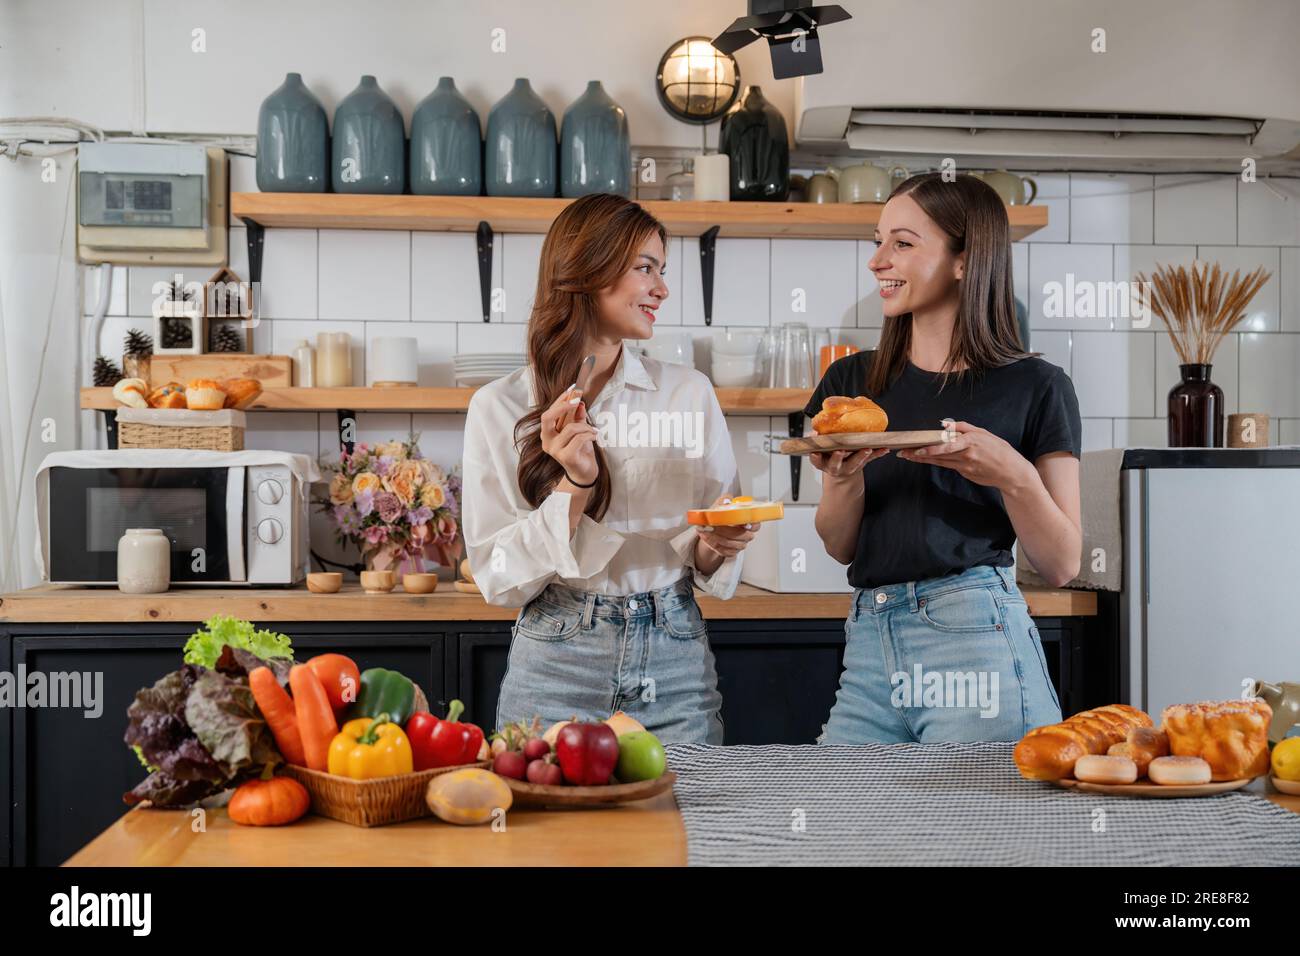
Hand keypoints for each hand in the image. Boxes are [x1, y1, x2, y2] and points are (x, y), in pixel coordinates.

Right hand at [540, 385, 597, 484]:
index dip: (560, 399)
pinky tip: (595, 435)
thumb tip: (579, 401)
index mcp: (547, 433)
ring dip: (585, 426)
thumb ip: (577, 417)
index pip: (549, 412)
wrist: (584, 472)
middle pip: (547, 417)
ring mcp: (554, 450)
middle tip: (578, 400)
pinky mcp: (565, 456)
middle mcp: (547, 441)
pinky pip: (579, 438)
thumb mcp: (579, 430)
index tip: (573, 389)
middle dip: (563, 406)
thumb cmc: (580, 450)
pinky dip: (589, 434)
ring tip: (593, 430)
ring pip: (570, 428)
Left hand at [695, 496, 757, 560]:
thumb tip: (727, 500)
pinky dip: (714, 544)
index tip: (741, 523)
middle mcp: (746, 534)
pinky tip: (706, 537)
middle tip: (715, 526)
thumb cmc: (720, 514)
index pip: (756, 525)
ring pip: (734, 545)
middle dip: (727, 531)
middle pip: (744, 536)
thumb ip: (725, 500)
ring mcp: (740, 544)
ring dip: (718, 538)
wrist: (711, 527)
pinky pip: (726, 551)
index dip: (751, 525)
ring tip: (707, 531)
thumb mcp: (721, 503)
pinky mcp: (731, 551)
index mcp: (748, 521)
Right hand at [808, 447, 891, 483]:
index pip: (817, 460)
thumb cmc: (830, 458)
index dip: (815, 457)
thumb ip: (819, 441)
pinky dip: (878, 454)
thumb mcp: (821, 451)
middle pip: (835, 464)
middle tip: (840, 451)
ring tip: (867, 449)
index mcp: (823, 462)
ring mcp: (849, 467)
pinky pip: (870, 459)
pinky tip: (884, 449)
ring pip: (855, 463)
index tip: (815, 452)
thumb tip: (815, 431)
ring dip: (861, 456)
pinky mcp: (861, 465)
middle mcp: (835, 467)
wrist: (841, 473)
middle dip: (837, 458)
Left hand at [895, 421, 1033, 491]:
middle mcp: (965, 456)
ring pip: (940, 462)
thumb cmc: (999, 449)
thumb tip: (945, 424)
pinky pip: (949, 466)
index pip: (946, 446)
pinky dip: (936, 462)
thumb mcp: (984, 433)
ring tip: (908, 456)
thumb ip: (964, 428)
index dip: (931, 449)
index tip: (917, 449)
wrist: (1011, 473)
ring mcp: (964, 467)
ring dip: (923, 460)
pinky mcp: (965, 473)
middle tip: (903, 453)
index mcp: (970, 443)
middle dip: (919, 454)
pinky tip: (924, 459)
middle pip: (938, 455)